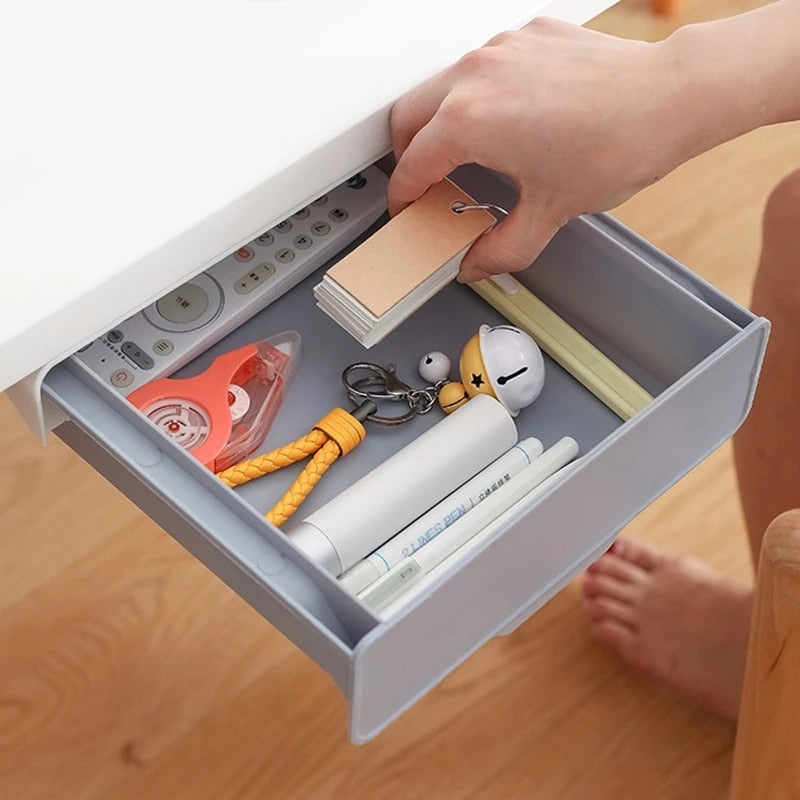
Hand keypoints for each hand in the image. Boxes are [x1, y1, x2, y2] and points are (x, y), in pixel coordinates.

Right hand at [388, 18, 683, 281]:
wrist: (669, 98)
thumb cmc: (616, 144)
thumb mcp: (549, 213)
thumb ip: (501, 248)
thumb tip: (478, 262)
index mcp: (469, 121)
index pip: (411, 164)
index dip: (403, 195)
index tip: (406, 207)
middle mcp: (474, 76)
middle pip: (407, 116)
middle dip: (405, 154)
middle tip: (423, 182)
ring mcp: (500, 49)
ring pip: (440, 86)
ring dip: (438, 121)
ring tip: (463, 153)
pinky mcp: (526, 36)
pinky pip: (481, 66)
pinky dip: (477, 96)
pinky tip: (505, 119)